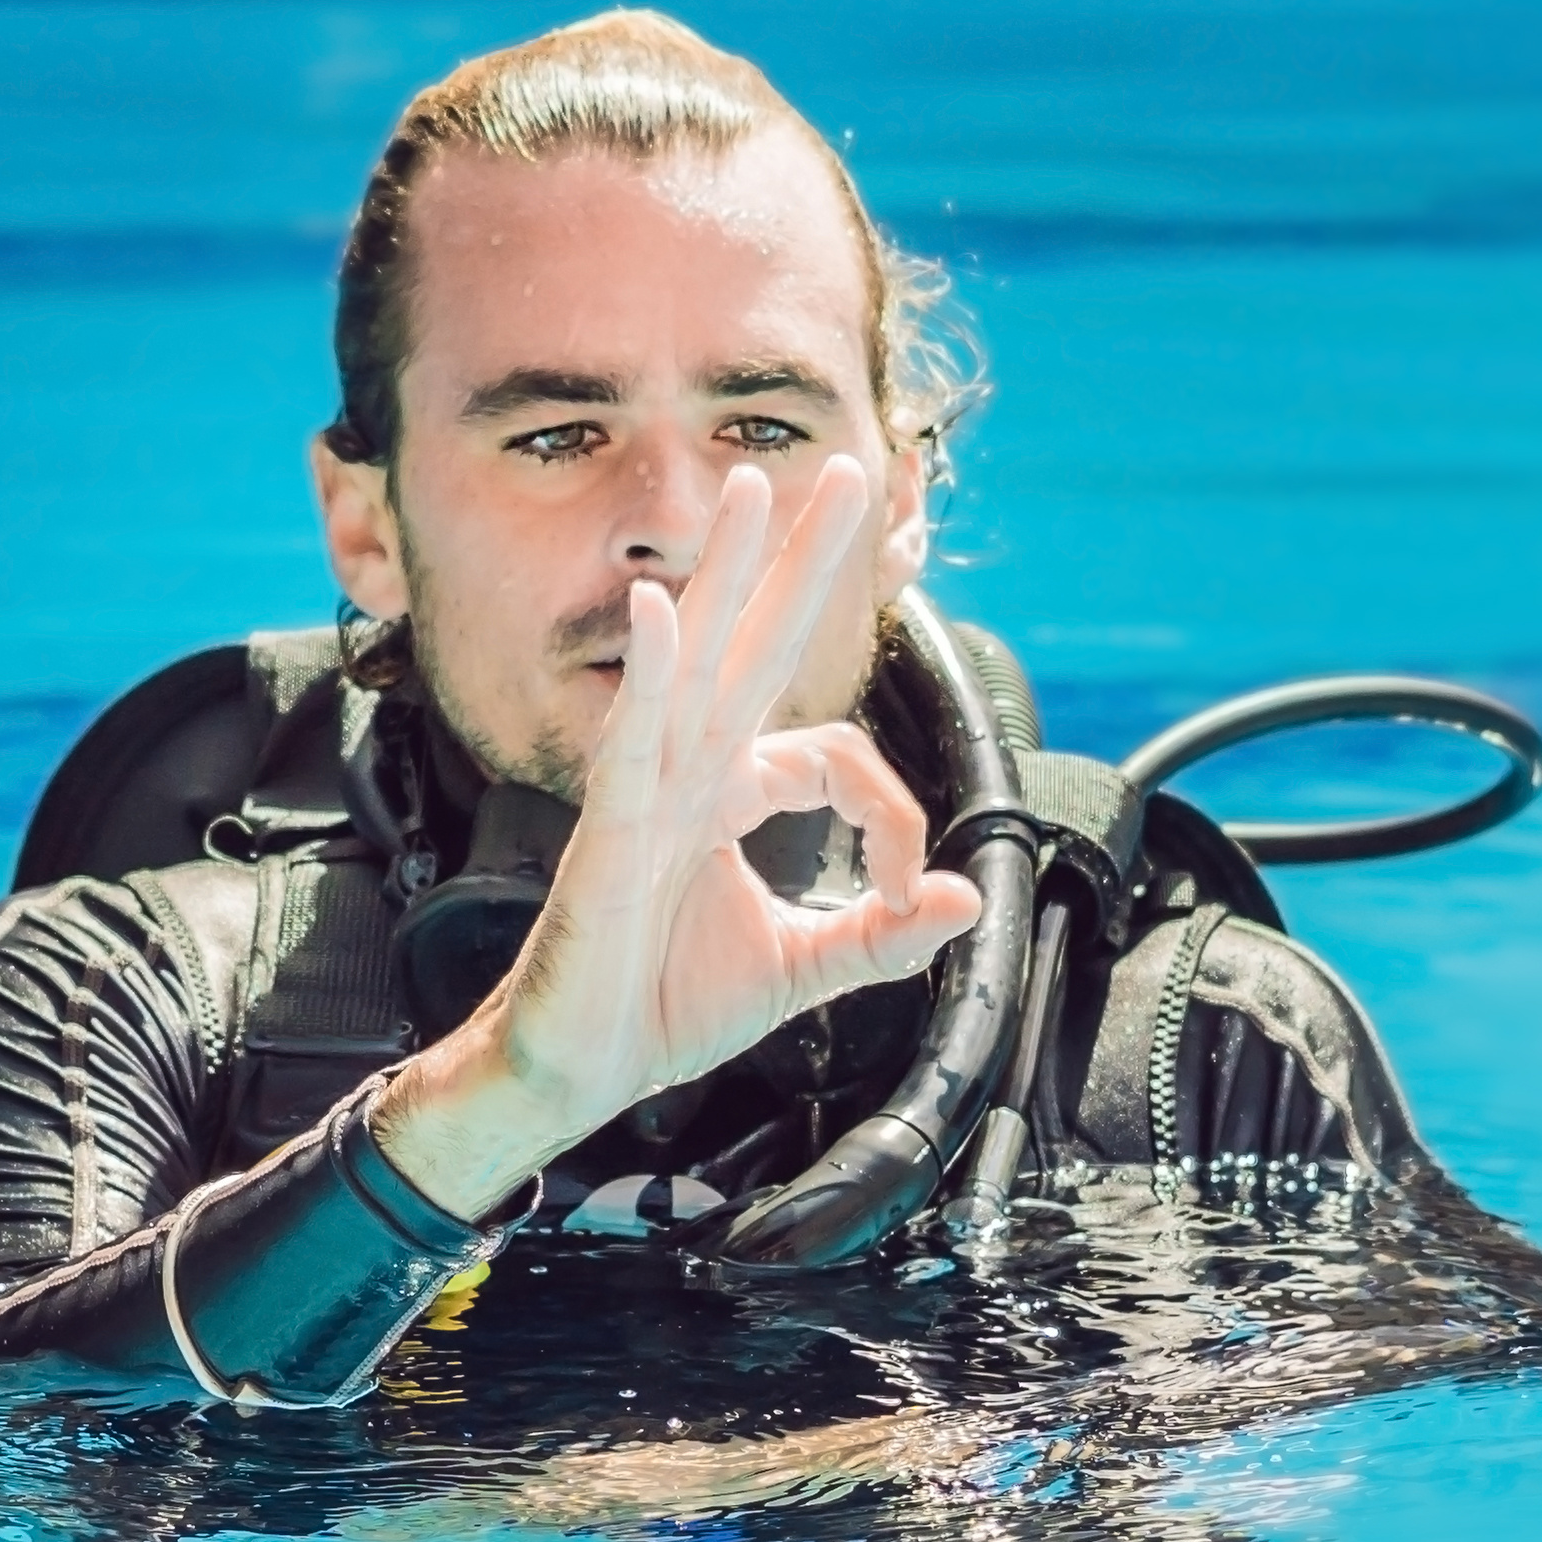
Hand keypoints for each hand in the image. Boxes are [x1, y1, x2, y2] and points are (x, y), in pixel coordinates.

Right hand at [369, 452, 986, 1220]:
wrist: (577, 1072)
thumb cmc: (659, 1009)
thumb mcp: (800, 974)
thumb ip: (880, 940)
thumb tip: (964, 904)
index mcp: (728, 794)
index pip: (833, 754)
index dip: (891, 813)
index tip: (904, 887)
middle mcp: (687, 773)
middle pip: (754, 640)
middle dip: (799, 556)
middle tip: (841, 470)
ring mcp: (645, 792)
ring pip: (694, 660)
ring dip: (725, 571)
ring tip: (750, 490)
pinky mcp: (609, 830)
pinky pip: (632, 739)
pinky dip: (649, 673)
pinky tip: (666, 611)